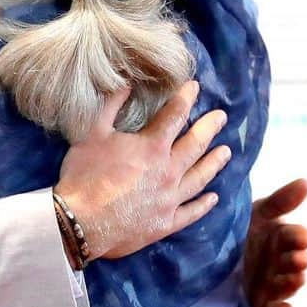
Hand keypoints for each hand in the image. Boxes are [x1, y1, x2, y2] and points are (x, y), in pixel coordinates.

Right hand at [55, 81, 230, 261]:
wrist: (80, 222)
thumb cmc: (83, 176)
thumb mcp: (91, 133)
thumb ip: (110, 106)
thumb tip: (126, 84)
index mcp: (152, 147)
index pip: (175, 115)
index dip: (186, 98)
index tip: (195, 87)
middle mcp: (168, 171)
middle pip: (196, 145)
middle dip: (210, 128)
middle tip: (221, 118)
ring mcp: (169, 199)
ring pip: (200, 178)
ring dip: (214, 163)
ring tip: (226, 152)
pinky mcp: (165, 222)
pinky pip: (191, 212)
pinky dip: (204, 205)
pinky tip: (213, 198)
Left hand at [244, 178, 306, 306]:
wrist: (212, 262)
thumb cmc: (241, 231)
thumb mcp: (257, 214)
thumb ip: (280, 201)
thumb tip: (306, 182)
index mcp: (281, 239)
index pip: (294, 237)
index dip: (299, 238)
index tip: (300, 238)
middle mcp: (280, 262)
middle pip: (295, 263)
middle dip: (298, 261)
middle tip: (298, 259)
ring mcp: (272, 285)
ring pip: (287, 286)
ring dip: (292, 283)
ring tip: (294, 279)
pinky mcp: (261, 306)